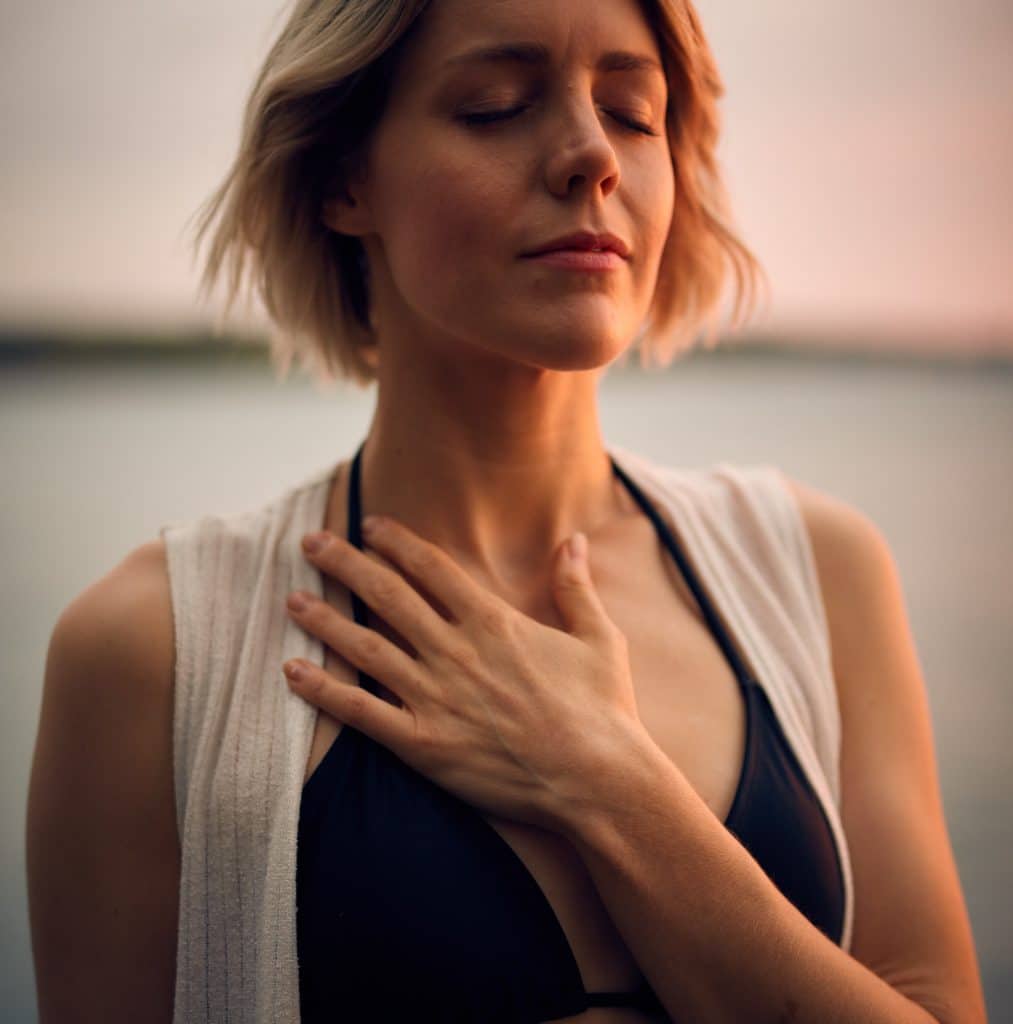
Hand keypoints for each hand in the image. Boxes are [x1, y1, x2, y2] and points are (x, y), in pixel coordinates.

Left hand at [283, 516, 644, 831]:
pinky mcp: (423, 744)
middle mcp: (455, 651)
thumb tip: (575, 539)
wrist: (598, 780)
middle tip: (311, 543)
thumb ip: (576, 585)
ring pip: (365, 647)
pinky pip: (361, 712)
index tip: (369, 525)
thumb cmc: (603, 709)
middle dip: (345, 563)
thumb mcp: (599, 638)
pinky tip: (292, 671)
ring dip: (324, 619)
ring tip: (292, 598)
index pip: (431, 567)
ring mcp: (435, 697)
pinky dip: (323, 691)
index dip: (396, 542)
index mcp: (493, 622)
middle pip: (387, 594)